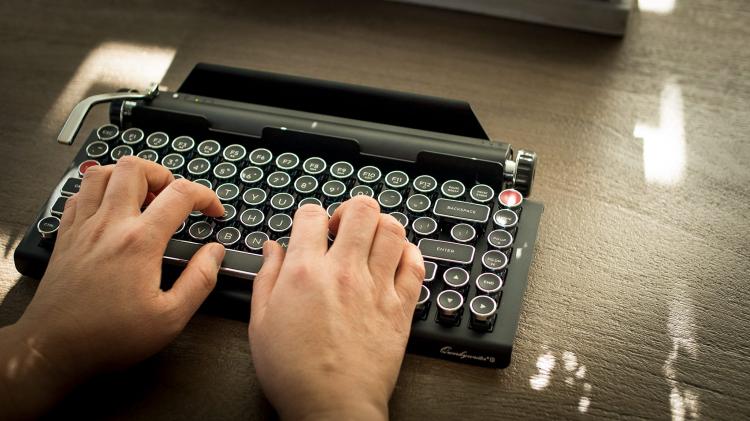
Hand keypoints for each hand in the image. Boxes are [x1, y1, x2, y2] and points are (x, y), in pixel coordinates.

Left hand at [0, 156, 224, 418]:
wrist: (53, 348)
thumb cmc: (110, 336)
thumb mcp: (170, 318)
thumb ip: (200, 280)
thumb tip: (215, 253)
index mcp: (140, 242)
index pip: (180, 194)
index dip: (206, 196)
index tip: (214, 212)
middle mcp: (109, 224)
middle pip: (135, 168)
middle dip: (163, 174)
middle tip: (174, 196)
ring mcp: (83, 226)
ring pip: (102, 172)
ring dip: (128, 176)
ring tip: (144, 196)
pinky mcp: (65, 235)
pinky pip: (79, 193)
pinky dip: (100, 190)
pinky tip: (111, 209)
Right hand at [249, 196, 424, 420]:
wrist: (333, 408)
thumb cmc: (296, 373)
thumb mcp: (261, 323)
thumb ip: (267, 277)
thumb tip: (273, 249)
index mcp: (306, 273)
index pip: (312, 214)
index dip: (309, 215)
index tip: (310, 227)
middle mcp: (345, 273)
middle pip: (361, 210)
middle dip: (351, 210)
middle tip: (343, 227)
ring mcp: (377, 288)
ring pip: (392, 230)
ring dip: (380, 226)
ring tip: (369, 240)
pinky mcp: (400, 307)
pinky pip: (416, 264)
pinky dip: (408, 253)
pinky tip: (394, 260)